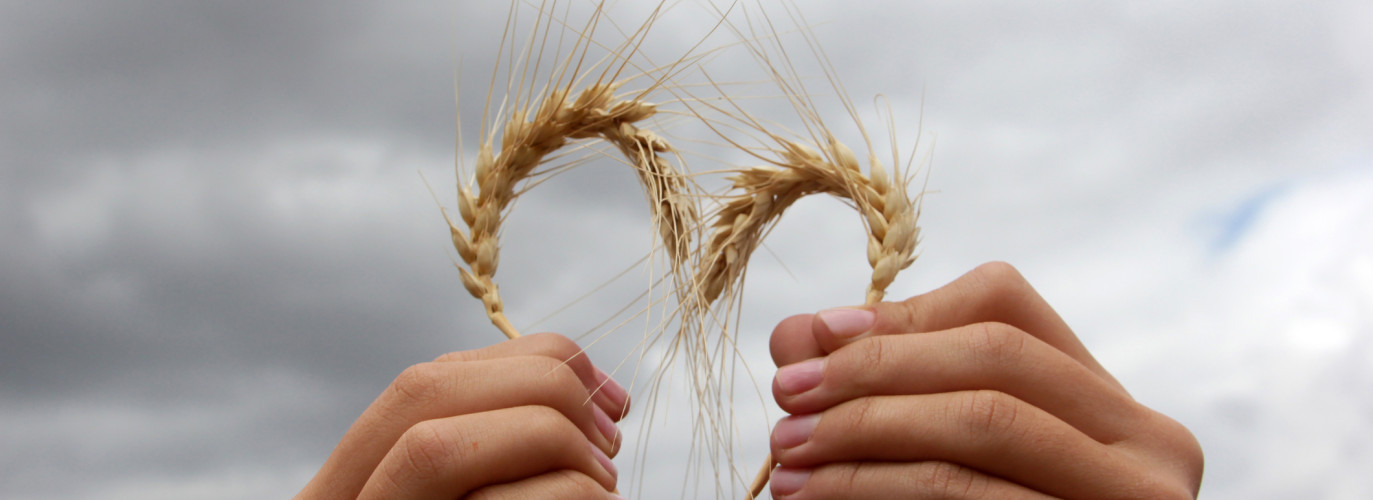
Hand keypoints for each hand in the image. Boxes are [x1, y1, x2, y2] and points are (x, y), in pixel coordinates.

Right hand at [296, 333, 628, 499]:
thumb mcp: (478, 493)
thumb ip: (496, 453)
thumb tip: (595, 396)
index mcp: (351, 488)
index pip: (422, 386)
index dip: (524, 363)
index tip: (605, 392)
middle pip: (420, 394)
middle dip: (535, 386)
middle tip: (612, 428)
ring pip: (435, 448)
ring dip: (547, 440)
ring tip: (606, 478)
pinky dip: (565, 494)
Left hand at [767, 262, 1203, 498]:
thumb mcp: (944, 463)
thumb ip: (885, 394)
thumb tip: (800, 333)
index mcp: (1109, 407)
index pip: (1005, 303)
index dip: (900, 314)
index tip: (814, 343)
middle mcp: (1149, 444)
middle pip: (993, 356)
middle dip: (872, 371)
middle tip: (784, 397)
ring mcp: (1139, 499)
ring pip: (986, 421)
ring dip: (863, 429)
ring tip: (785, 457)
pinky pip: (971, 493)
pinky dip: (875, 486)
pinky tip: (813, 494)